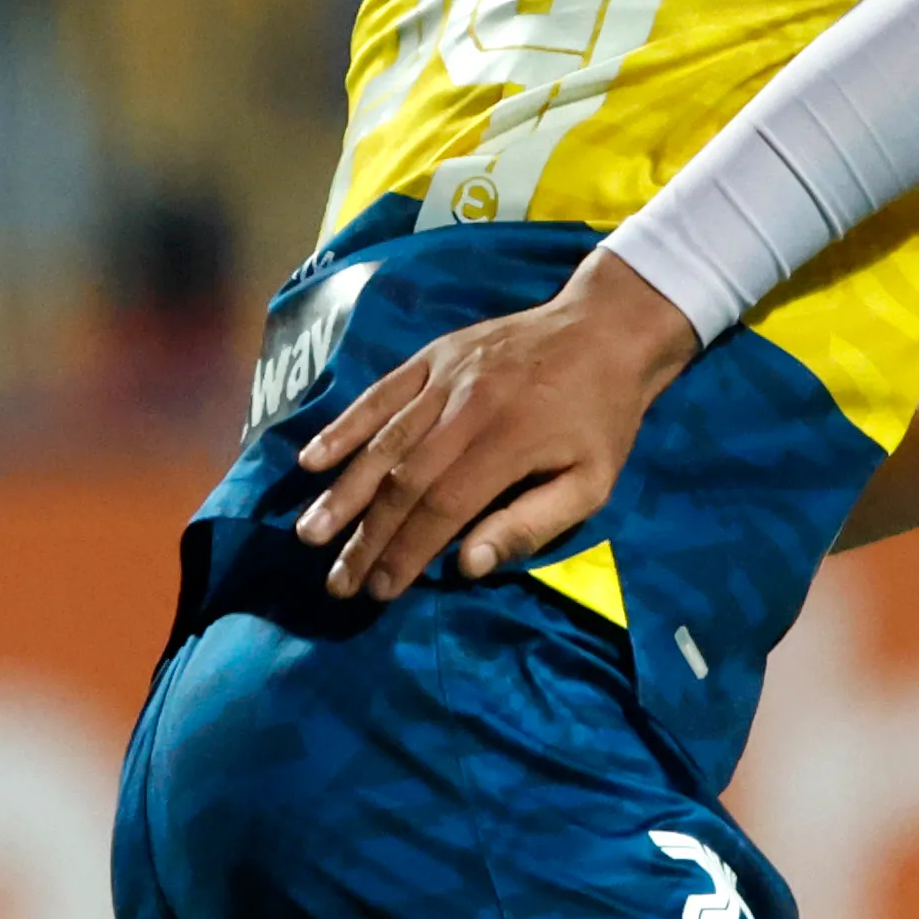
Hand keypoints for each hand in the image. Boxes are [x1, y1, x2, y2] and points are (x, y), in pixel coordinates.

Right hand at [292, 251, 698, 601]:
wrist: (607, 328)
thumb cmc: (602, 417)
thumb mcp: (592, 481)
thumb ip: (532, 523)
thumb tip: (466, 565)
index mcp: (509, 441)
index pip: (443, 507)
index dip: (406, 551)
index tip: (378, 590)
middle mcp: (468, 406)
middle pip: (403, 480)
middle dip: (366, 535)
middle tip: (337, 580)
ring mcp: (446, 375)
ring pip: (383, 440)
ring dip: (344, 491)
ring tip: (311, 534)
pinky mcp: (434, 355)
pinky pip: (380, 394)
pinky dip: (344, 427)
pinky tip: (313, 460)